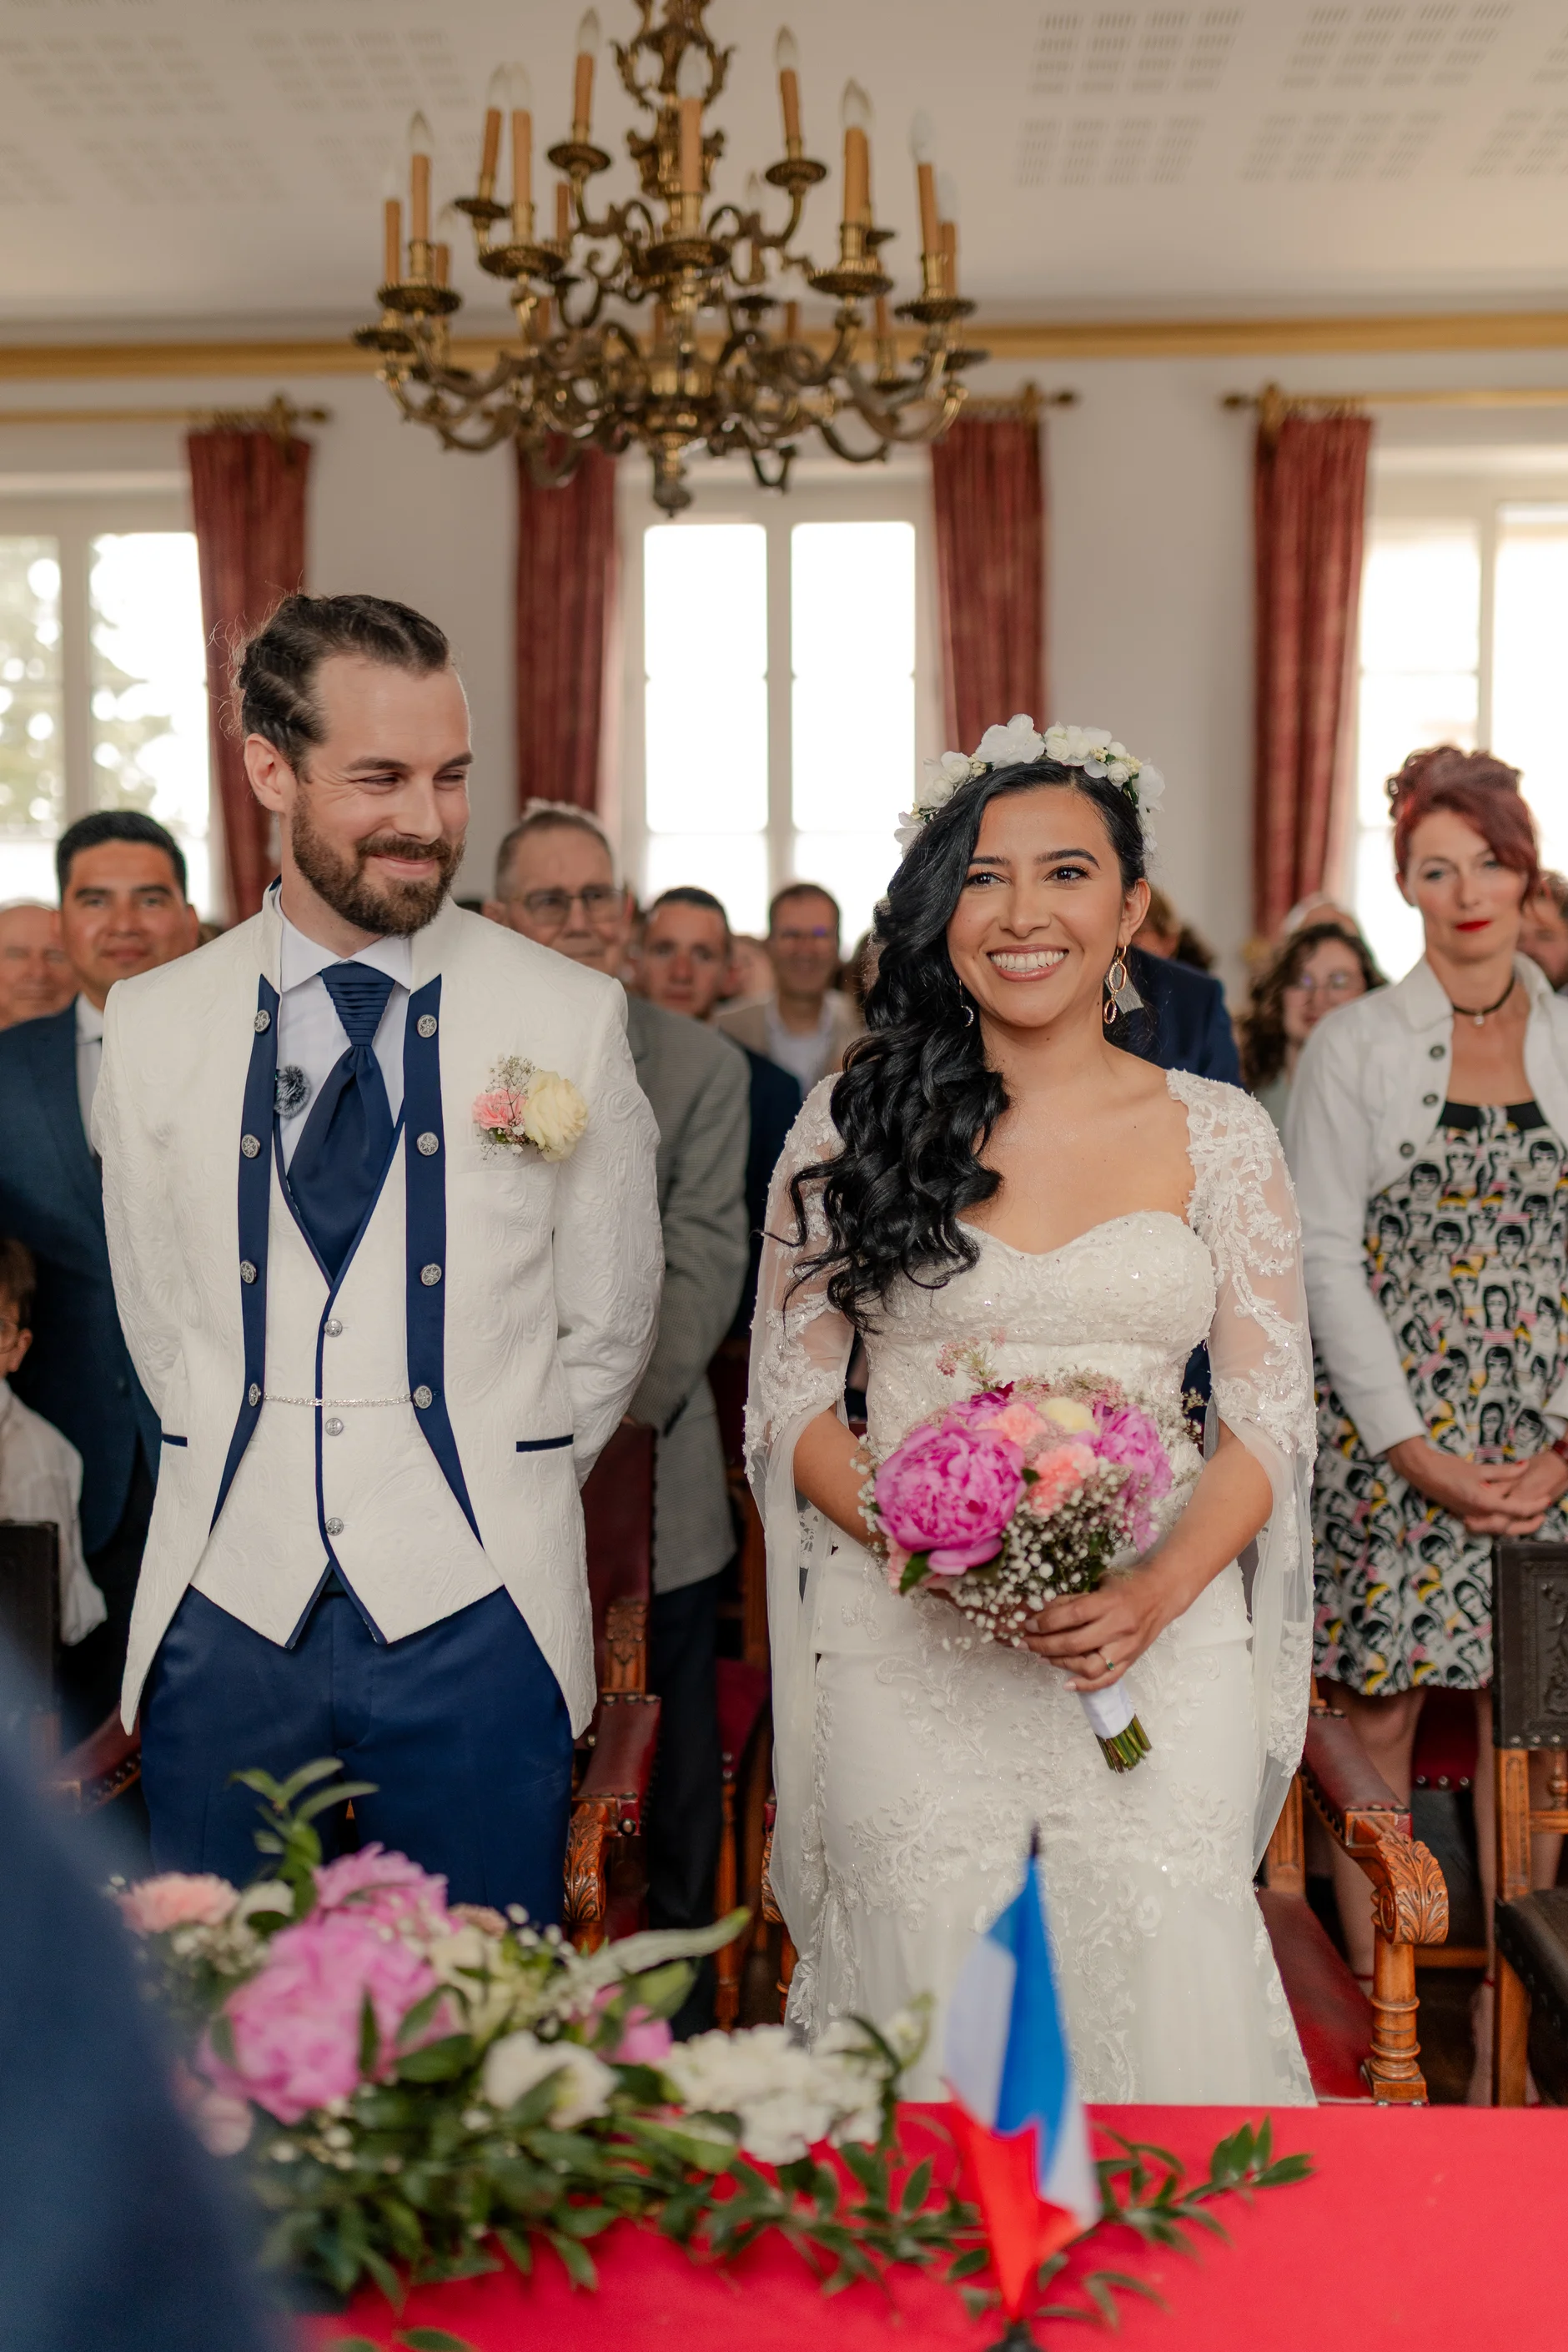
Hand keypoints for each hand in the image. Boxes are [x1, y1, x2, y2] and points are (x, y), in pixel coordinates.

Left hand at [1019, 1561, 1181, 1690]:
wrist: (1162, 1593)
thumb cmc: (1128, 1583)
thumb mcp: (1100, 1582)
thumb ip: (1075, 1599)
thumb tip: (1043, 1612)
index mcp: (1110, 1603)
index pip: (1072, 1615)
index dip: (1046, 1622)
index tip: (1028, 1623)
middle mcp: (1119, 1627)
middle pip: (1075, 1643)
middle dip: (1044, 1645)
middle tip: (1025, 1643)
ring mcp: (1126, 1647)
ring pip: (1089, 1666)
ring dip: (1061, 1664)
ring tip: (1041, 1657)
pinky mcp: (1131, 1660)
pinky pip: (1107, 1679)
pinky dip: (1085, 1685)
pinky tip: (1066, 1683)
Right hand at [1384, 1436, 1567, 1535]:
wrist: (1421, 1472)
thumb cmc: (1447, 1468)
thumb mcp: (1478, 1468)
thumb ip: (1504, 1472)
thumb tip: (1525, 1468)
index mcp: (1483, 1503)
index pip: (1517, 1509)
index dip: (1535, 1505)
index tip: (1546, 1499)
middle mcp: (1478, 1514)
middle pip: (1510, 1526)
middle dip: (1529, 1522)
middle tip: (1542, 1513)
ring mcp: (1470, 1516)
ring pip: (1499, 1527)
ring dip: (1515, 1523)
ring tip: (1527, 1515)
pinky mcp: (1464, 1514)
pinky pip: (1488, 1523)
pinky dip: (1500, 1520)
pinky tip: (1504, 1512)